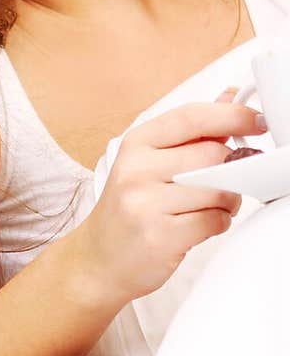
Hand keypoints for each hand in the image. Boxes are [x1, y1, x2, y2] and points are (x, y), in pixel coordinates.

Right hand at [75, 98, 265, 305]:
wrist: (98, 260)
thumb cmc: (131, 208)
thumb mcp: (150, 161)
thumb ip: (192, 132)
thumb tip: (231, 96)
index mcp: (137, 144)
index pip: (192, 117)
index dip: (232, 115)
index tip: (257, 121)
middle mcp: (136, 170)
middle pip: (214, 155)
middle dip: (232, 170)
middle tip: (226, 182)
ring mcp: (145, 204)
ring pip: (219, 191)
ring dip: (228, 201)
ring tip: (209, 208)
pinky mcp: (159, 237)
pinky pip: (214, 221)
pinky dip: (219, 224)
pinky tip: (201, 226)